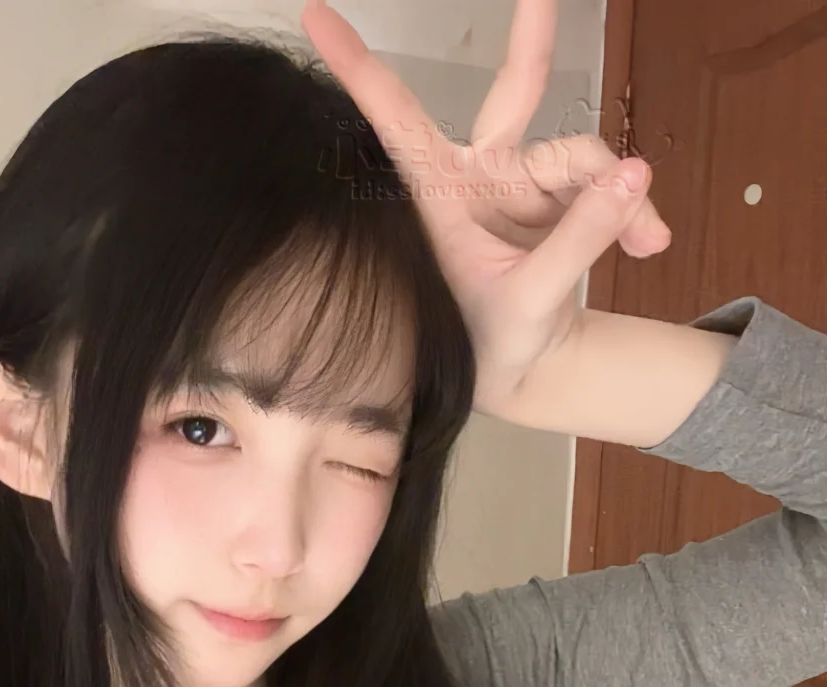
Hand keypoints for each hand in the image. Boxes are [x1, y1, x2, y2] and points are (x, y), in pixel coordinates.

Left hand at [300, 0, 671, 418]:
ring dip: (621, 196)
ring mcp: (519, 184)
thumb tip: (634, 173)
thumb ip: (581, 237)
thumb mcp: (533, 300)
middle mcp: (478, 177)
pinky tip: (649, 245)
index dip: (358, 68)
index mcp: (440, 197)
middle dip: (532, 37)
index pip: (395, 121)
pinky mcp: (558, 198)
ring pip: (582, 156)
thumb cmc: (492, 345)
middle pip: (516, 95)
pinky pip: (607, 185)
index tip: (314, 14)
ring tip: (648, 242)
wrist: (524, 374)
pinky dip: (633, 213)